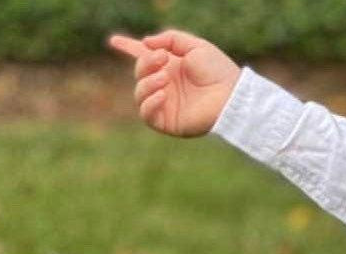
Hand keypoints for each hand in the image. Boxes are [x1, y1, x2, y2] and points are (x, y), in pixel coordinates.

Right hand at [107, 29, 240, 136]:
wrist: (231, 96)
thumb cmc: (218, 71)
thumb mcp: (194, 46)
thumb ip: (170, 39)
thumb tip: (146, 43)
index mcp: (170, 67)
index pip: (144, 57)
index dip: (128, 47)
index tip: (114, 41)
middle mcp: (166, 85)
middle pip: (139, 72)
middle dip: (145, 62)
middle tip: (163, 58)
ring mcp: (166, 104)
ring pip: (139, 93)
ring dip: (147, 82)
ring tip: (165, 78)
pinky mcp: (169, 123)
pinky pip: (146, 115)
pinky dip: (149, 102)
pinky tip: (163, 94)